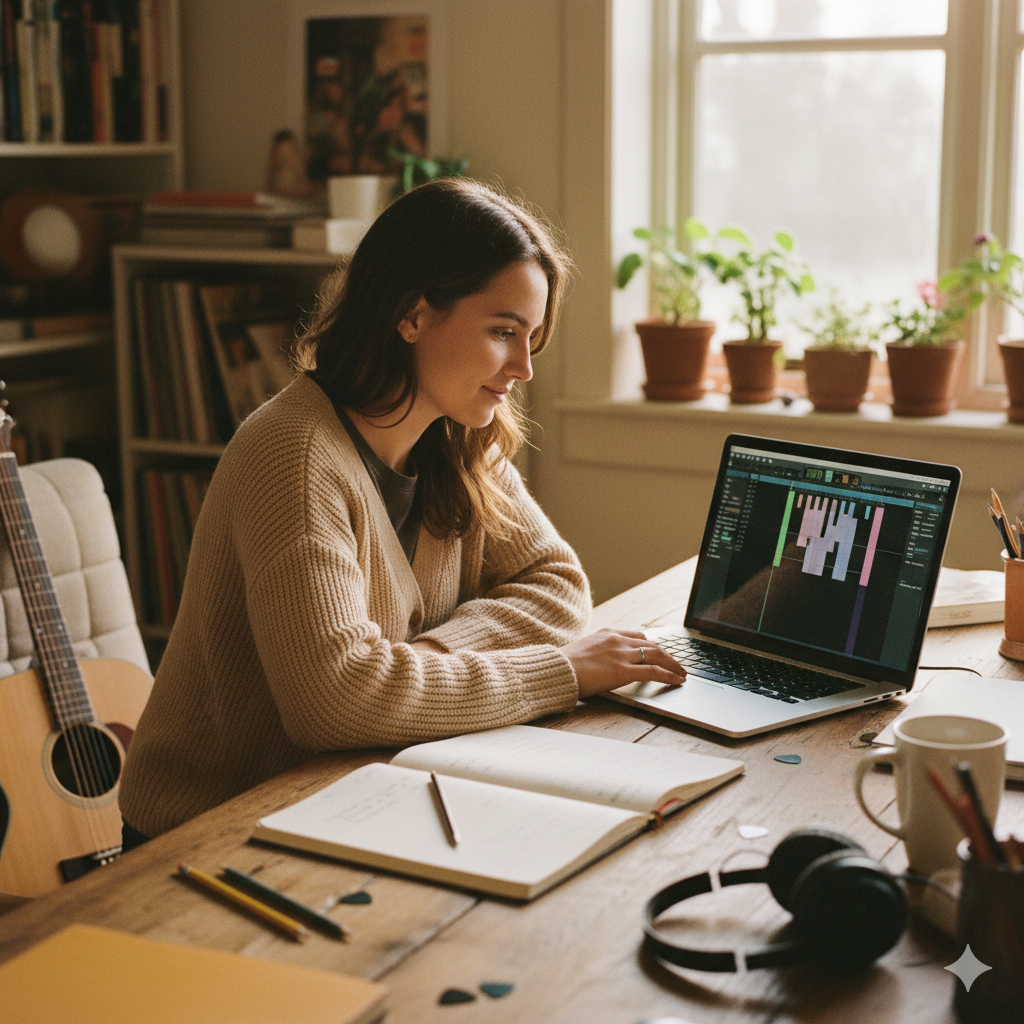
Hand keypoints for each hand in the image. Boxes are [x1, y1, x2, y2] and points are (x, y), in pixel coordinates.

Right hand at [559, 628, 685, 698]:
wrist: (555, 670)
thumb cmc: (563, 665)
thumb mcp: (583, 651)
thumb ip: (598, 653)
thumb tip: (604, 663)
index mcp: (607, 632)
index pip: (638, 635)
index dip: (653, 646)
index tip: (660, 653)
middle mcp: (617, 639)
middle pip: (652, 644)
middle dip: (668, 655)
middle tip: (678, 664)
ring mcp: (621, 654)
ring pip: (658, 655)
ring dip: (674, 665)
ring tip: (682, 673)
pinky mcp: (623, 671)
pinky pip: (654, 671)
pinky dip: (669, 675)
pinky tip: (677, 681)